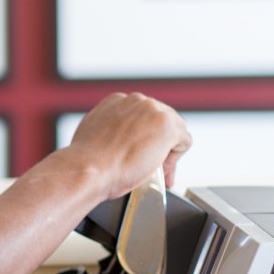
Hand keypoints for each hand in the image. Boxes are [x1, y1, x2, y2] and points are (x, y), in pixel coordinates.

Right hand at [67, 91, 191, 197]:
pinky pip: (185, 141)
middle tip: (153, 167)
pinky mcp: (167, 126)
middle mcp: (137, 101)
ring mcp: (154, 111)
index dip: (145, 138)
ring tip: (159, 172)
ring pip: (174, 130)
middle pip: (160, 121)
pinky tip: (166, 171)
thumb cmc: (88, 162)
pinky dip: (177, 158)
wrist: (89, 169)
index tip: (140, 155)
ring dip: (168, 151)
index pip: (143, 116)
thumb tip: (118, 143)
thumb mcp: (95, 136)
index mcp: (117, 101)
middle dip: (158, 144)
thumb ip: (110, 132)